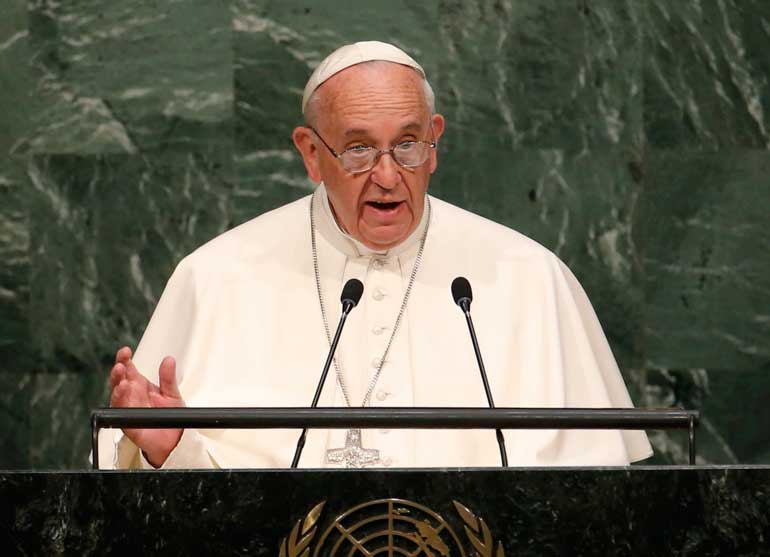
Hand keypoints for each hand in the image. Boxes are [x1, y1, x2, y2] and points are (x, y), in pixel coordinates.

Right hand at [109, 346, 184, 466]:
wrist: (174, 440)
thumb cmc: (170, 416)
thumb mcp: (172, 393)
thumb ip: (168, 377)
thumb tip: (169, 360)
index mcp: (140, 386)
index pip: (129, 370)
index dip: (124, 360)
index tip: (125, 351)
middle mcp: (131, 396)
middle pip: (119, 380)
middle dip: (118, 371)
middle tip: (121, 364)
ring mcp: (128, 409)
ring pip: (117, 395)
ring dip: (117, 386)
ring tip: (122, 378)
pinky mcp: (128, 424)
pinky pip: (120, 413)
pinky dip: (120, 402)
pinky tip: (122, 392)